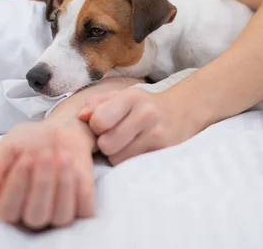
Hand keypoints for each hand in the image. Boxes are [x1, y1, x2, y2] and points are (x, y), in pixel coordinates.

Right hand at [0, 122, 94, 228]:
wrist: (61, 131)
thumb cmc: (29, 142)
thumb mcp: (6, 146)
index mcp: (8, 204)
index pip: (8, 210)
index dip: (16, 186)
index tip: (25, 158)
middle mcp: (32, 214)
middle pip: (36, 216)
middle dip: (42, 184)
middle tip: (45, 154)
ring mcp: (58, 214)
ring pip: (61, 217)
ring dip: (64, 186)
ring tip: (64, 157)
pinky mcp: (82, 207)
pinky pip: (84, 210)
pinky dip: (82, 190)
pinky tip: (77, 169)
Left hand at [78, 87, 198, 164]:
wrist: (181, 112)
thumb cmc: (142, 106)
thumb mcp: (121, 96)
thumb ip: (97, 103)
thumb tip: (80, 117)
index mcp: (131, 97)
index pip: (98, 121)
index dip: (96, 127)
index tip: (103, 126)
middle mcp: (146, 114)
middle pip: (106, 144)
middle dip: (106, 144)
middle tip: (115, 138)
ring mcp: (156, 134)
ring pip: (117, 158)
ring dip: (117, 155)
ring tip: (126, 144)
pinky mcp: (163, 152)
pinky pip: (132, 165)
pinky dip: (130, 161)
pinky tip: (137, 150)